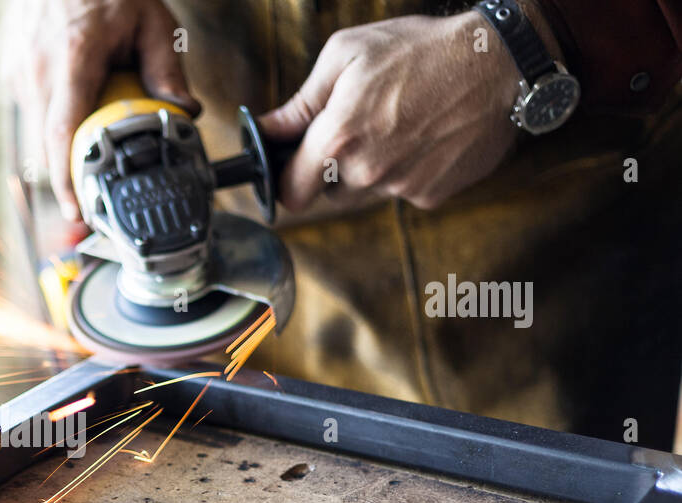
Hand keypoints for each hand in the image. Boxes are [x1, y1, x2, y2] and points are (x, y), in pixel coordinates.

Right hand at [2, 0, 199, 219]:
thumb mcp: (149, 20)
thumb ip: (167, 68)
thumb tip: (185, 113)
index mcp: (71, 57)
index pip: (61, 133)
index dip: (67, 181)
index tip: (78, 212)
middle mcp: (37, 69)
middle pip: (50, 146)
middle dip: (73, 172)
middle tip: (99, 187)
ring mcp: (19, 72)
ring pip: (41, 133)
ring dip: (67, 143)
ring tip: (96, 128)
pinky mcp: (12, 75)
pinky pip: (35, 115)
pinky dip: (57, 122)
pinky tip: (79, 105)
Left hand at [257, 13, 522, 211]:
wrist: (496, 63)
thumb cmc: (419, 50)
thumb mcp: (346, 55)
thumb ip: (300, 102)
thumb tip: (264, 130)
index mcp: (336, 138)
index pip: (290, 191)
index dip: (286, 182)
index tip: (290, 172)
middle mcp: (365, 171)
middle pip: (329, 191)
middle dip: (333, 167)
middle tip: (360, 127)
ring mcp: (399, 187)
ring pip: (366, 192)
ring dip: (371, 169)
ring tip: (398, 126)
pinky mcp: (430, 195)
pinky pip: (403, 191)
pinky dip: (408, 170)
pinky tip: (426, 136)